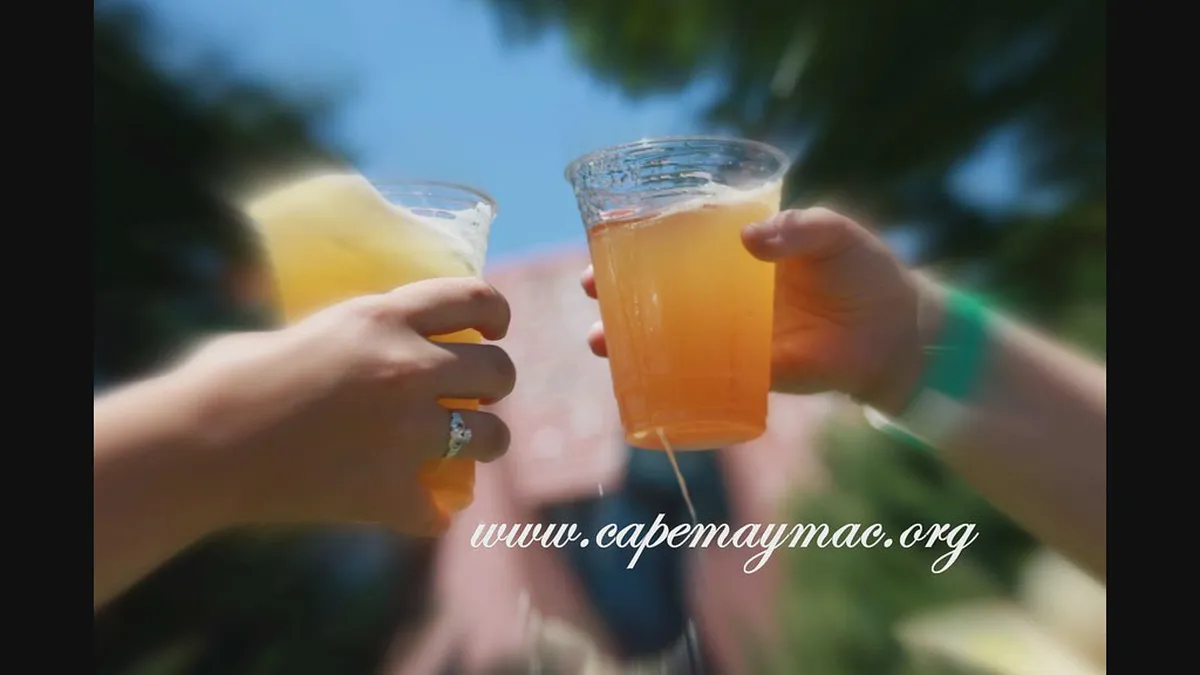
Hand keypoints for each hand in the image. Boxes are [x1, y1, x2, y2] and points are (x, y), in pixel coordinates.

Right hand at [180, 277, 515, 535]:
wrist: (200, 446)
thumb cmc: (229, 377)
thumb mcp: (304, 328)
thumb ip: (352, 331)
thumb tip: (364, 335)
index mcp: (385, 318)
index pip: (476, 298)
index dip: (496, 313)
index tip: (495, 328)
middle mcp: (410, 369)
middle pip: (500, 371)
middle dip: (494, 382)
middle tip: (474, 395)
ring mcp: (408, 434)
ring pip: (493, 437)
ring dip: (482, 441)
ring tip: (463, 448)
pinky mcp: (394, 492)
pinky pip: (442, 509)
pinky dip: (429, 511)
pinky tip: (416, 507)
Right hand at [582, 207, 936, 414]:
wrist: (897, 334)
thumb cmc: (865, 272)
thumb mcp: (835, 234)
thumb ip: (799, 230)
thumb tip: (747, 242)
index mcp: (737, 249)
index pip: (676, 236)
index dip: (636, 234)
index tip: (604, 231)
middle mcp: (725, 290)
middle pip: (656, 287)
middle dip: (614, 289)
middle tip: (589, 288)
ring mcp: (731, 332)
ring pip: (666, 333)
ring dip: (627, 338)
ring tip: (599, 341)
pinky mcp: (746, 371)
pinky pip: (697, 377)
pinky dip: (667, 381)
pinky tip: (639, 383)